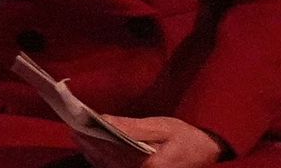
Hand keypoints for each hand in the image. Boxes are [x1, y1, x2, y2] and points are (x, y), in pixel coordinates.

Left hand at [75, 116, 222, 167]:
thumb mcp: (163, 127)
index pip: (115, 154)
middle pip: (108, 163)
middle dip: (90, 146)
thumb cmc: (187, 139)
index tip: (78, 128)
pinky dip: (101, 161)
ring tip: (78, 136)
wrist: (207, 154)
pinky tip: (91, 149)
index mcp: (151, 167)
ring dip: (93, 154)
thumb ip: (133, 126)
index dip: (94, 141)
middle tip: (73, 130)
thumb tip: (106, 119)